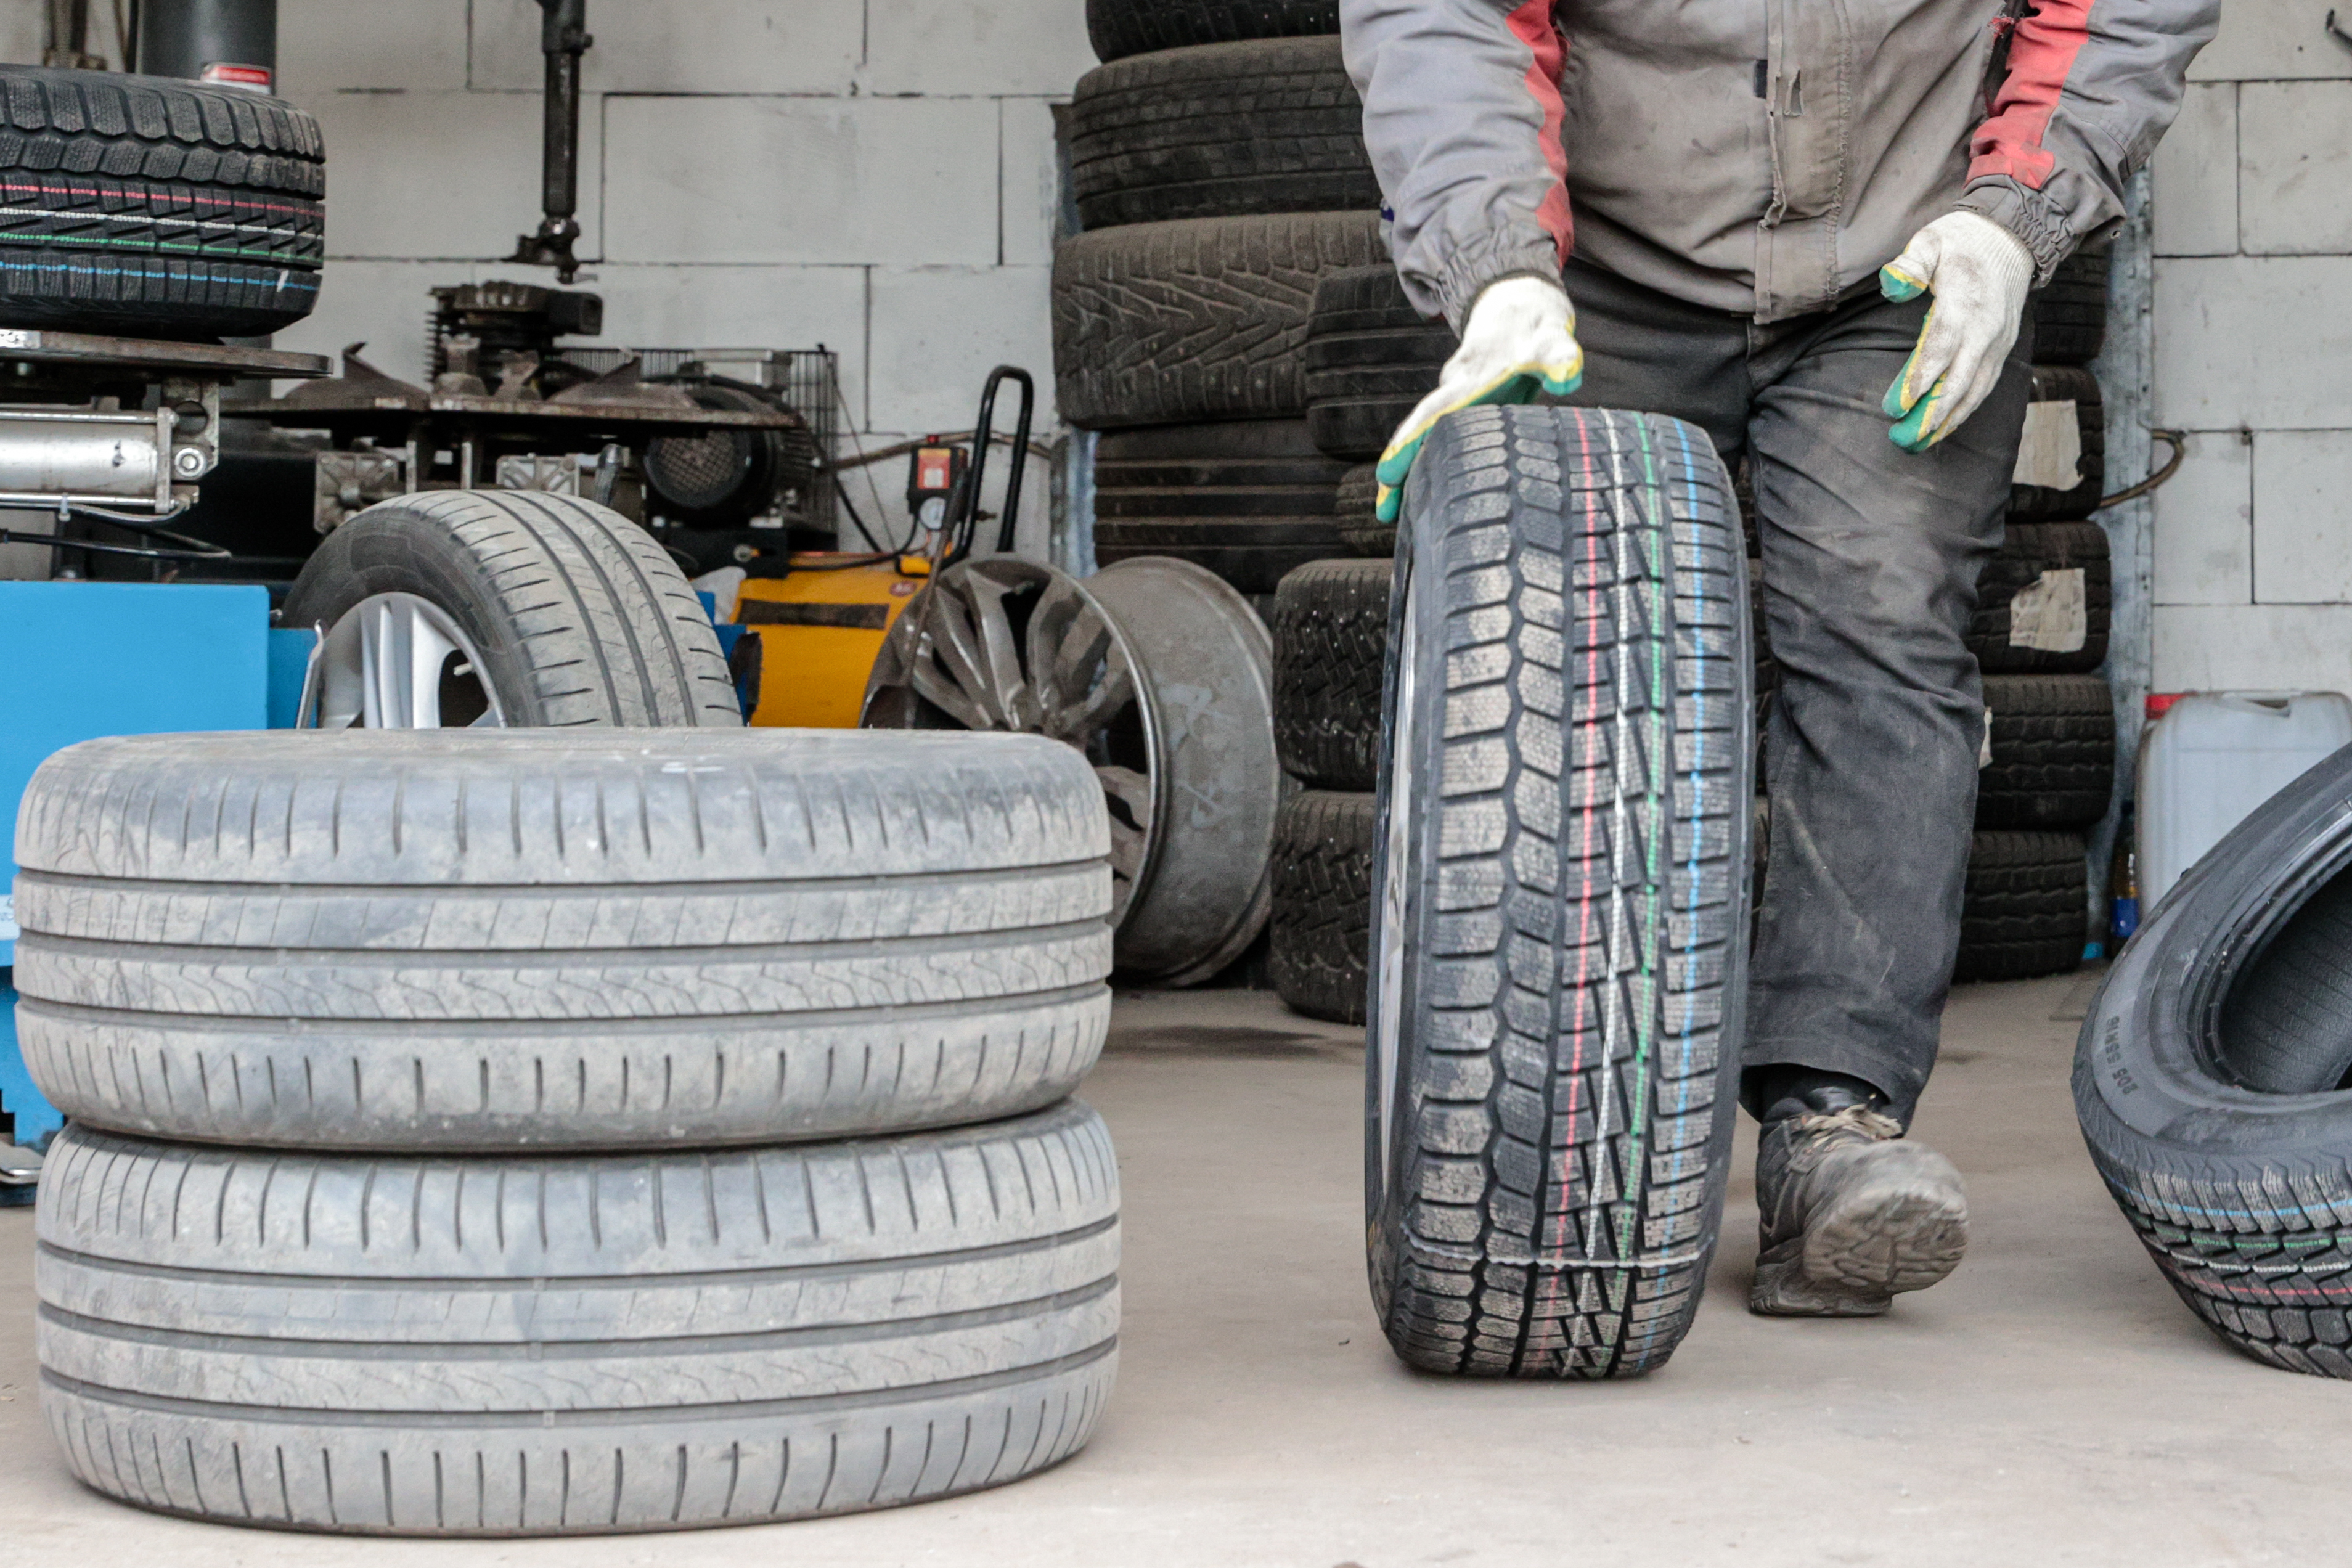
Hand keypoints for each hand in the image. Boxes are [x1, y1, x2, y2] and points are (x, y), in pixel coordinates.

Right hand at [1374, 275, 1583, 522]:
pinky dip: (1425, 464)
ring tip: (1391, 513)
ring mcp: (1455, 400)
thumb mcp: (1553, 339)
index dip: (1410, 443)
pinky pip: (1438, 438)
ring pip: (1424, 438)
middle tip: (1382, 511)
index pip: (1432, 415)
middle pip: (1417, 433)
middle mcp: (1454, 391)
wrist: (1518, 306)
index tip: (1387, 472)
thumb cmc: (1536, 327)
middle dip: (1396, 470)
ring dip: (1407, 472)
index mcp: (1470, 380)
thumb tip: (1568, 375)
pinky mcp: (1462, 408)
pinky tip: (1423, 494)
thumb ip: (1561, 357)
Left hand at [1879, 211, 2034, 451]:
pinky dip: (1966, 408)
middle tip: (1901, 439)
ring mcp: (1999, 340)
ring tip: (1920, 443)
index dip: (1920, 380)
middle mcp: (1987, 328)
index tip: (1894, 406)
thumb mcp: (1931, 240)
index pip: (1941, 349)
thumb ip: (1911, 263)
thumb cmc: (1962, 240)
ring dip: (1949, 419)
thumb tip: (1892, 282)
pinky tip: (1945, 424)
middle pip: (1960, 381)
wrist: (2012, 235)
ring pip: (1977, 390)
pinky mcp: (2004, 346)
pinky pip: (1986, 384)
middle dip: (1931, 414)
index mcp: (1965, 304)